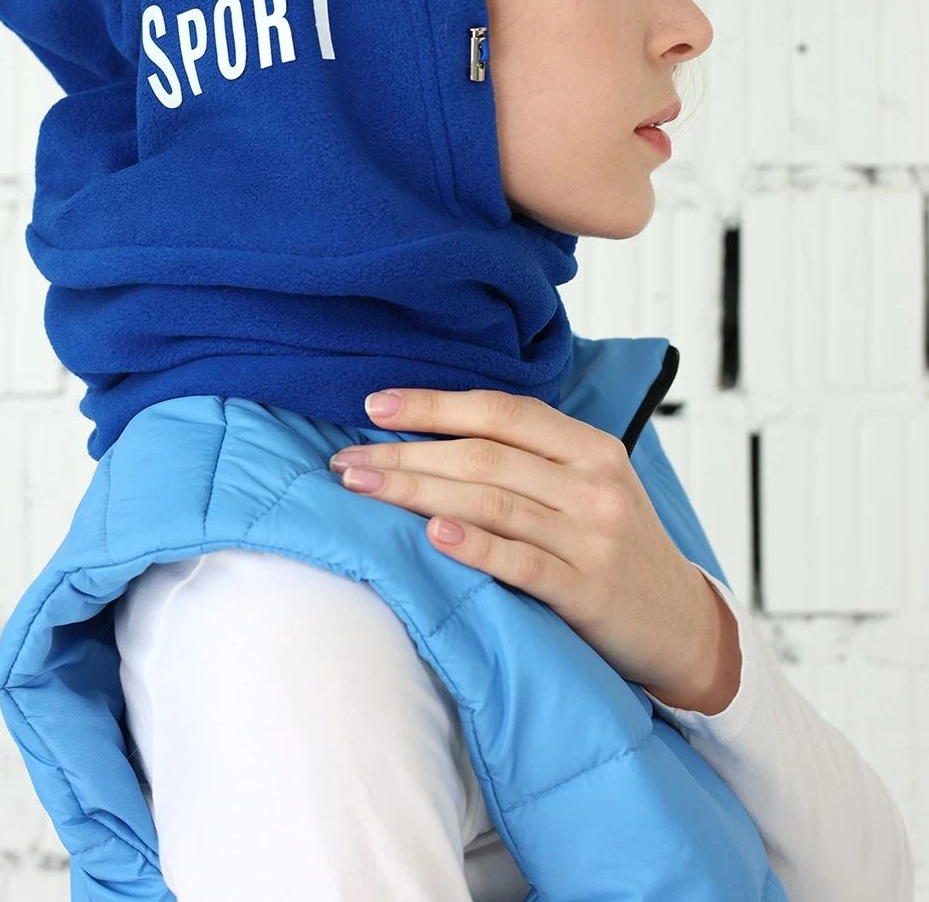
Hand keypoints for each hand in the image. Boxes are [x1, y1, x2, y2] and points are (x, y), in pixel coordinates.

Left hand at [327, 387, 737, 708]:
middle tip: (346, 460)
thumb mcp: (592, 486)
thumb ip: (534, 459)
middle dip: (406, 454)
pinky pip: (521, 562)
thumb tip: (438, 435)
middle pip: (484, 456)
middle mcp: (594, 484)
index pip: (502, 412)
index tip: (375, 406)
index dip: (435, 405)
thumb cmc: (618, 549)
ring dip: (417, 492)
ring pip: (492, 502)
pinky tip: (431, 534)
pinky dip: (474, 545)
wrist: (684, 626)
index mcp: (591, 447)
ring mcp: (593, 537)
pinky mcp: (588, 591)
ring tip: (363, 488)